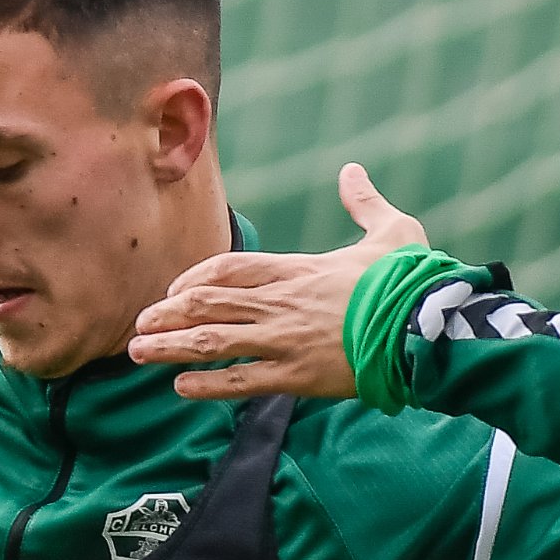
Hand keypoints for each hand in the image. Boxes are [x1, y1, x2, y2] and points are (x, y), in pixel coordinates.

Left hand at [129, 163, 428, 399]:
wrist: (422, 326)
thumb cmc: (409, 281)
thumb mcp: (391, 231)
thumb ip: (364, 203)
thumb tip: (352, 171)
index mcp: (296, 268)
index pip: (227, 268)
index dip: (193, 278)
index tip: (173, 292)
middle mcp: (280, 303)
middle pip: (207, 303)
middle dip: (167, 315)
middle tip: (138, 326)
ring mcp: (285, 340)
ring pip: (213, 341)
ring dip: (172, 347)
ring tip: (139, 353)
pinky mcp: (296, 376)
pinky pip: (241, 381)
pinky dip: (208, 385)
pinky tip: (180, 387)